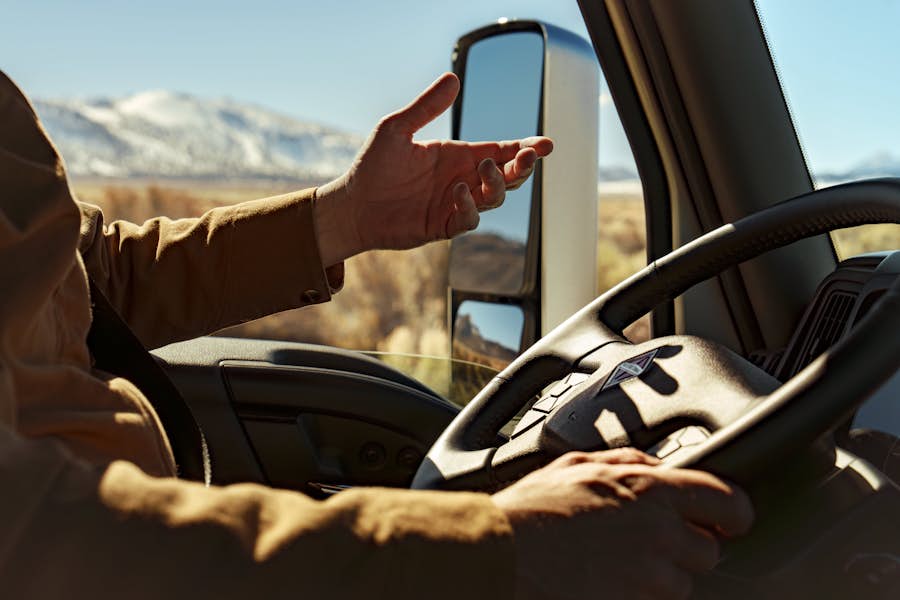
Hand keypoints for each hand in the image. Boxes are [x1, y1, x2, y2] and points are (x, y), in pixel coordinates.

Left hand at [314, 72, 553, 265]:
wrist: (352, 206)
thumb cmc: (372, 166)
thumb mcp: (396, 129)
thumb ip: (426, 107)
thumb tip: (453, 78)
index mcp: (457, 155)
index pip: (501, 151)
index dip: (525, 148)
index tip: (546, 145)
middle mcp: (461, 179)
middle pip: (507, 176)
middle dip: (523, 167)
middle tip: (527, 157)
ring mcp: (454, 204)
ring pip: (494, 198)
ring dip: (497, 183)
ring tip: (484, 168)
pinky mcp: (443, 225)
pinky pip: (469, 219)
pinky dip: (469, 207)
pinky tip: (458, 192)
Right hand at [491, 449, 753, 599]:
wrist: (503, 554)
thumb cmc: (533, 507)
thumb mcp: (578, 463)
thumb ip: (629, 460)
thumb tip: (658, 466)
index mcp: (651, 489)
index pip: (729, 502)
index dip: (733, 512)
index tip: (727, 518)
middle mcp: (660, 534)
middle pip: (709, 551)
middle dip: (686, 547)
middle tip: (651, 540)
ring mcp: (648, 577)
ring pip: (683, 584)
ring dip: (661, 576)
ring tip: (619, 562)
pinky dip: (639, 594)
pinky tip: (608, 579)